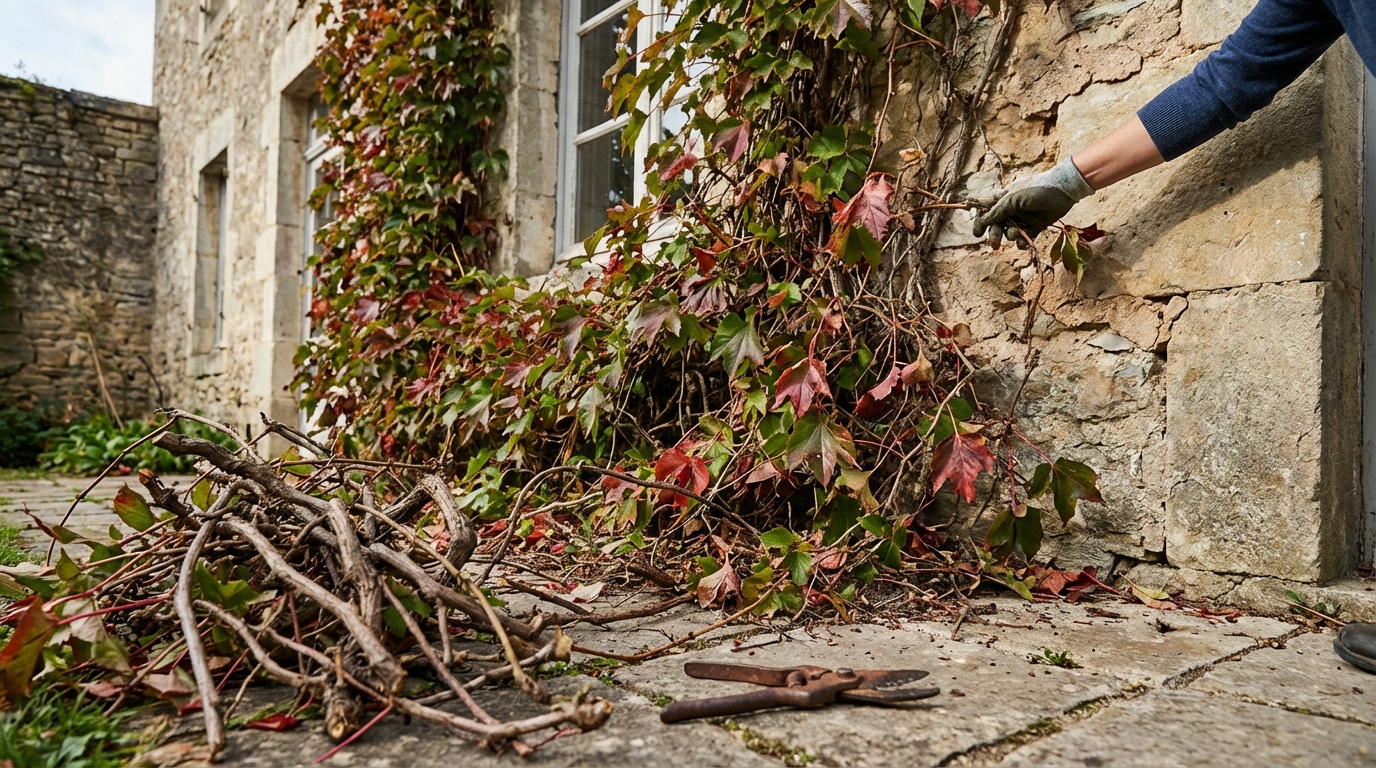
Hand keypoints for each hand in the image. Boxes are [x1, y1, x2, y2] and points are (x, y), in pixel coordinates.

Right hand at [972, 157, 1093, 248]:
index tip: (977, 233)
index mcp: (1004, 200)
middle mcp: (1012, 210)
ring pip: (1010, 233)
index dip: (980, 222)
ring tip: (1017, 235)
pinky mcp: (1035, 227)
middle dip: (995, 235)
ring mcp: (1023, 219)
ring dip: (1011, 236)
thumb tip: (982, 221)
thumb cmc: (1036, 190)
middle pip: (997, 226)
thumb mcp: (1013, 200)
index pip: (986, 211)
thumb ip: (997, 211)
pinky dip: (1023, 242)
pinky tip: (1024, 242)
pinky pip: (1025, 238)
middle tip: (995, 245)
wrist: (1063, 191)